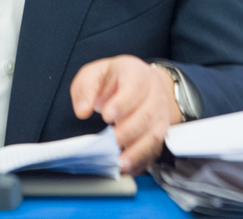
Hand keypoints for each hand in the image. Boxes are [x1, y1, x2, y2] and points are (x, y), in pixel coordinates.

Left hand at [70, 55, 179, 174]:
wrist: (142, 83)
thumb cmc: (116, 79)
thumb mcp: (95, 74)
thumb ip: (85, 89)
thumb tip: (81, 111)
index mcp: (136, 74)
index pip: (135, 87)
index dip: (122, 103)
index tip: (107, 116)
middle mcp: (153, 94)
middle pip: (146, 115)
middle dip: (128, 132)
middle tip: (110, 144)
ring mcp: (160, 115)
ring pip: (154, 135)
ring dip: (137, 152)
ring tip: (119, 163)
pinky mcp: (160, 133)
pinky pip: (155, 150)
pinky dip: (142, 161)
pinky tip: (127, 169)